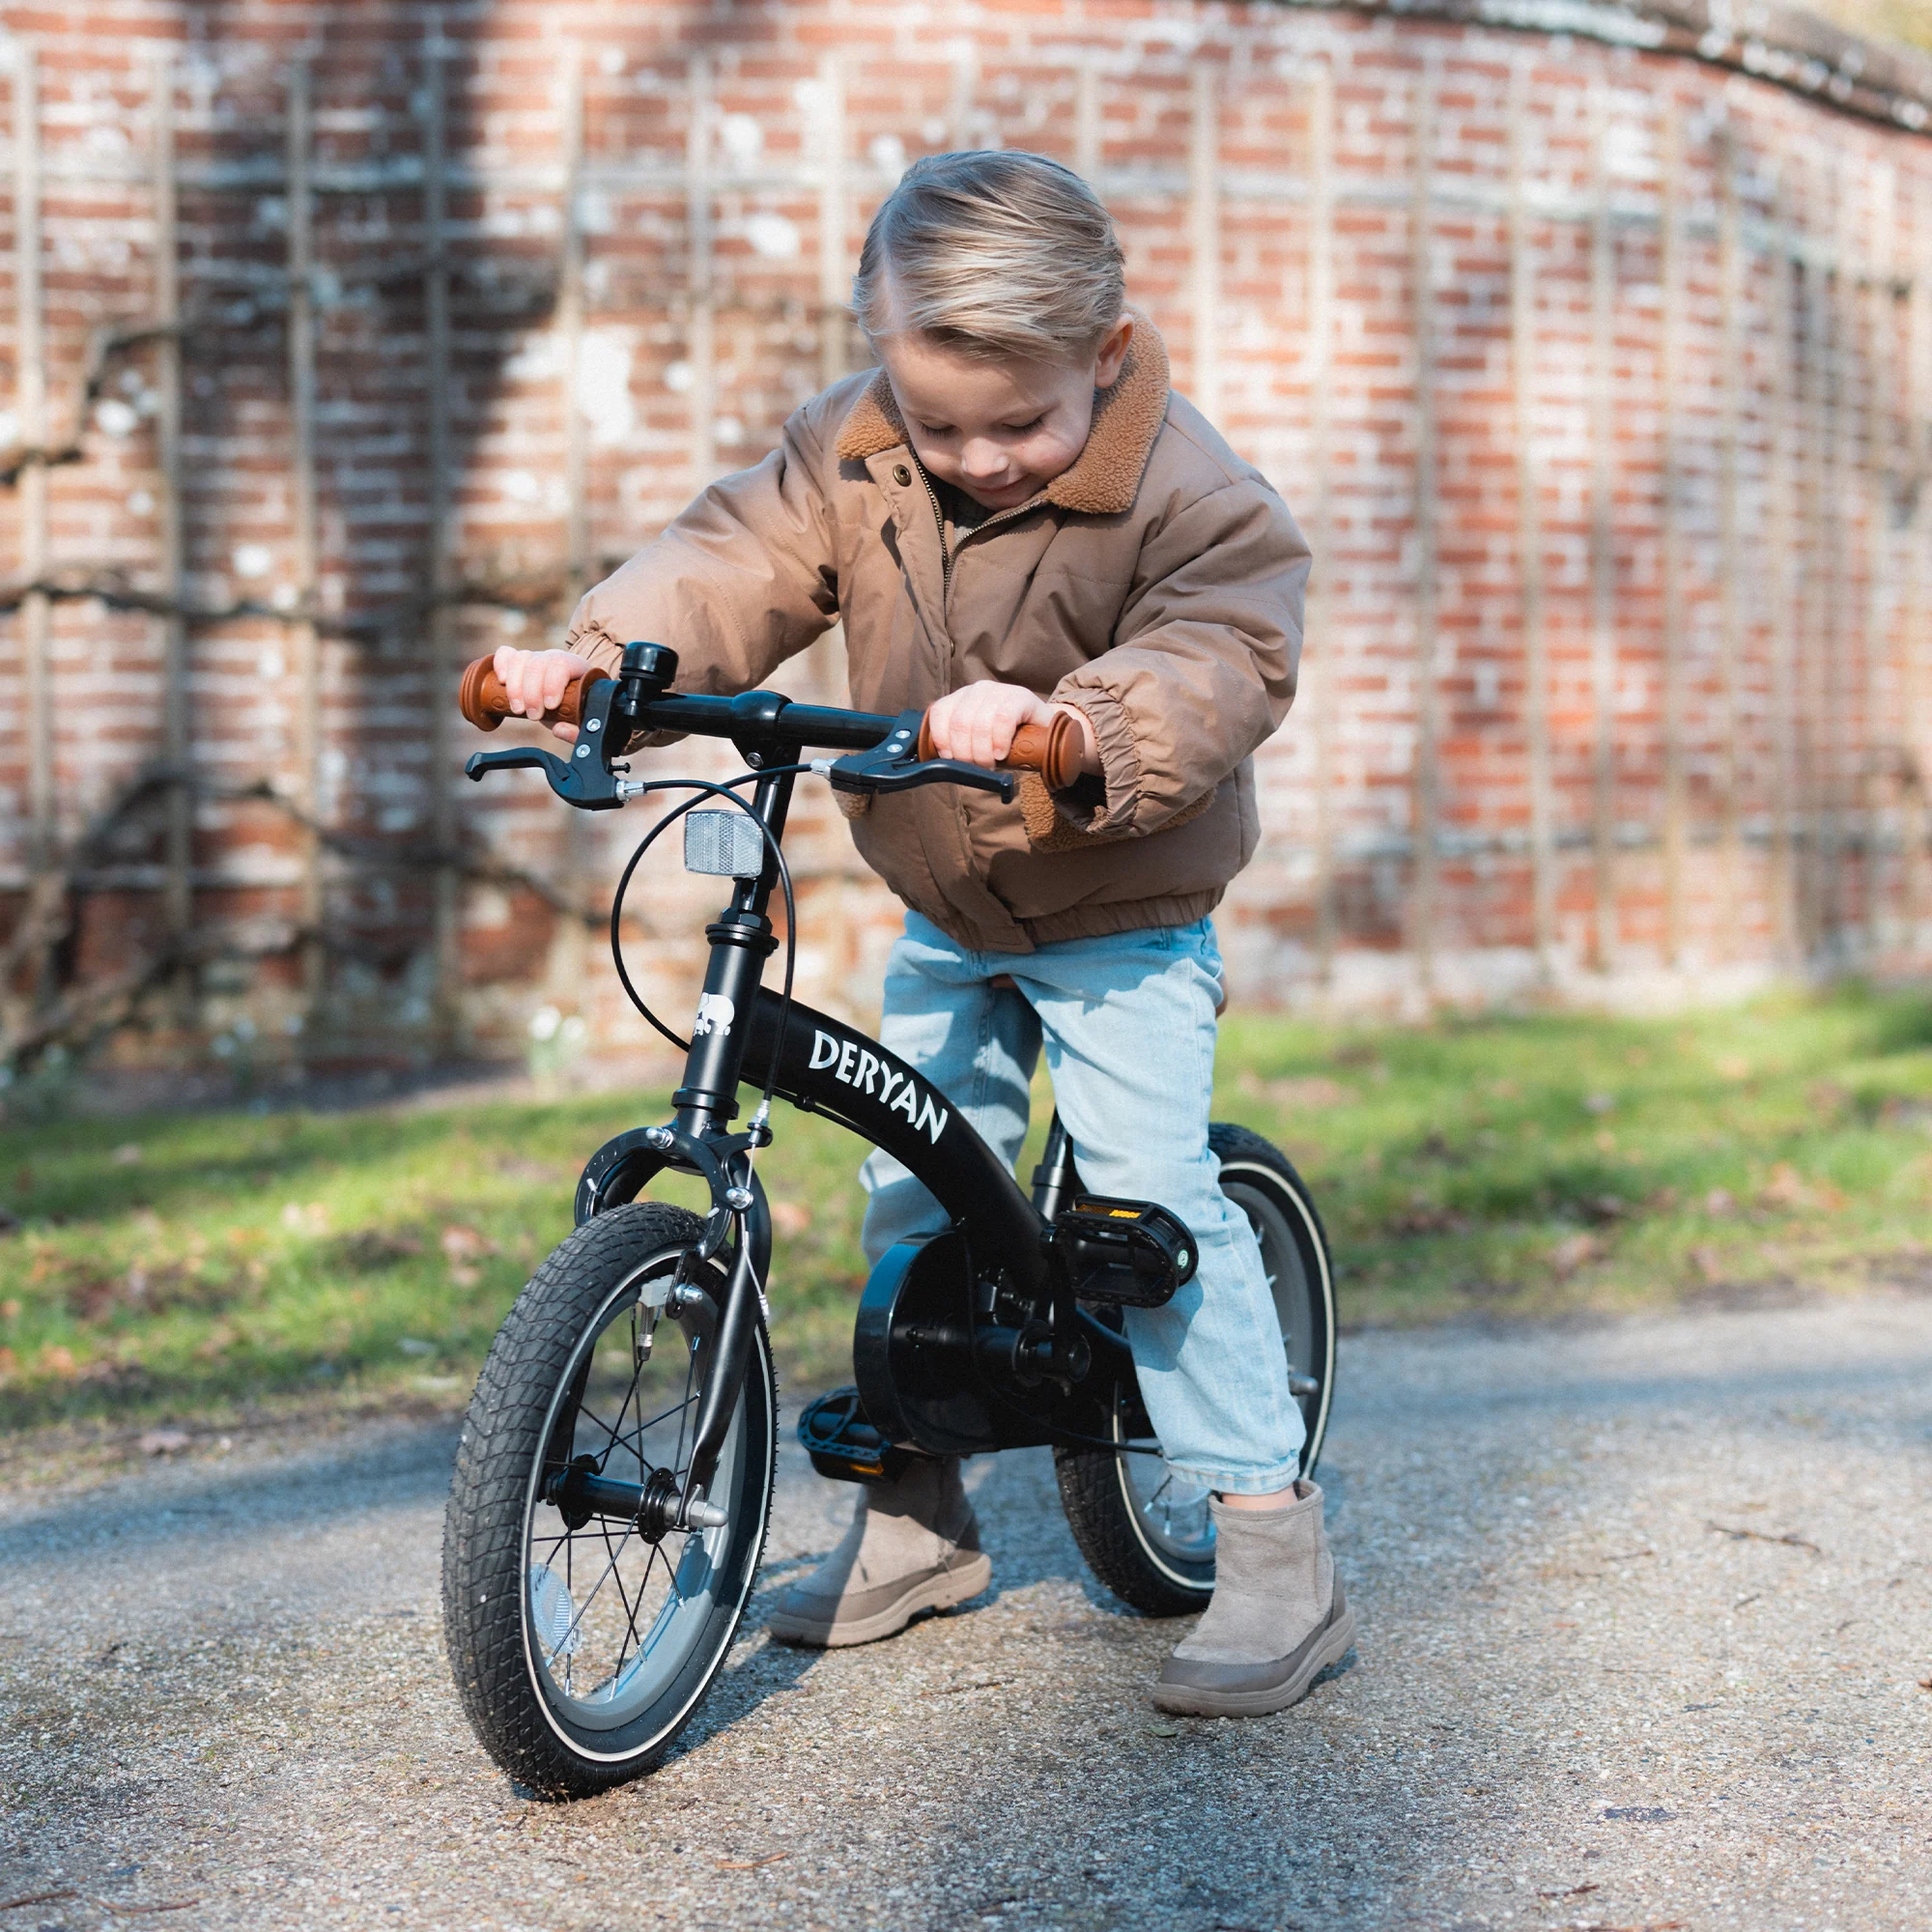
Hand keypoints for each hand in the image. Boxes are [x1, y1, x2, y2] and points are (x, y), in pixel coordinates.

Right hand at [491, 646, 599, 742]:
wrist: (571, 706)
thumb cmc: (578, 714)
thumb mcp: (583, 725)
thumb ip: (578, 732)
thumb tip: (558, 729)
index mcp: (576, 667)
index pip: (561, 664)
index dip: (552, 685)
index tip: (550, 707)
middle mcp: (554, 658)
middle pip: (537, 663)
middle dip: (531, 693)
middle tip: (533, 716)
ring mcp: (535, 658)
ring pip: (519, 659)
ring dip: (514, 687)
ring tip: (518, 709)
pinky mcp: (518, 663)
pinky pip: (505, 654)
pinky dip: (500, 665)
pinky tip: (501, 682)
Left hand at [923, 681, 1099, 775]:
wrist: (1043, 733)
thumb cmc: (1006, 742)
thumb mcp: (978, 743)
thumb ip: (959, 748)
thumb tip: (942, 767)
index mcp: (960, 699)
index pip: (940, 713)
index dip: (941, 739)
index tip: (951, 760)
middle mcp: (976, 690)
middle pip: (960, 723)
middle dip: (966, 753)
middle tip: (978, 767)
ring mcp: (998, 690)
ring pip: (980, 724)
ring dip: (983, 752)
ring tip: (991, 763)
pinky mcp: (1020, 696)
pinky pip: (1003, 719)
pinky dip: (1000, 740)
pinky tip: (1002, 753)